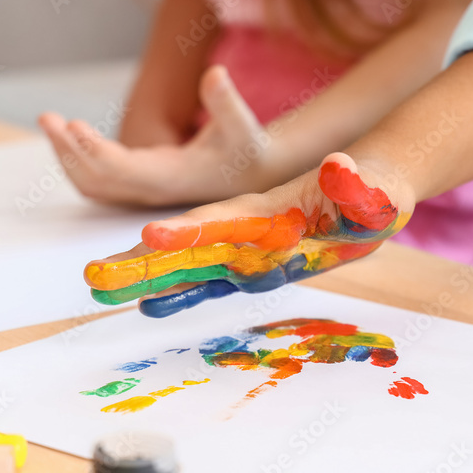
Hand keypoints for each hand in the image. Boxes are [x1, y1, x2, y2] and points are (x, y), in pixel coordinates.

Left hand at [38, 66, 276, 205]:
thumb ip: (227, 101)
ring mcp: (143, 191)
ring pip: (93, 185)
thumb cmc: (246, 148)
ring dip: (68, 157)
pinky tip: (68, 139)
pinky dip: (77, 163)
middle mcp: (153, 190)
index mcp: (172, 178)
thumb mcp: (242, 123)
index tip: (74, 125)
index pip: (124, 171)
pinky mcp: (139, 186)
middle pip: (98, 181)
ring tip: (52, 123)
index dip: (96, 151)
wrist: (253, 173)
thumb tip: (215, 74)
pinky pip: (98, 183)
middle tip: (49, 118)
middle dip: (70, 151)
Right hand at [82, 152, 414, 316]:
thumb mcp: (372, 189)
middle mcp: (247, 228)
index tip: (150, 235)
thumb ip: (354, 185)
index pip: (223, 219)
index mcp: (269, 209)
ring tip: (104, 291)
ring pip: (189, 264)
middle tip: (96, 277)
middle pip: (188, 244)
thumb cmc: (376, 190)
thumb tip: (340, 168)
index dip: (190, 228)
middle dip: (144, 260)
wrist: (371, 190)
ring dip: (149, 278)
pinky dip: (181, 291)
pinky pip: (212, 281)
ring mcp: (246, 247)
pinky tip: (152, 304)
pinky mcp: (254, 264)